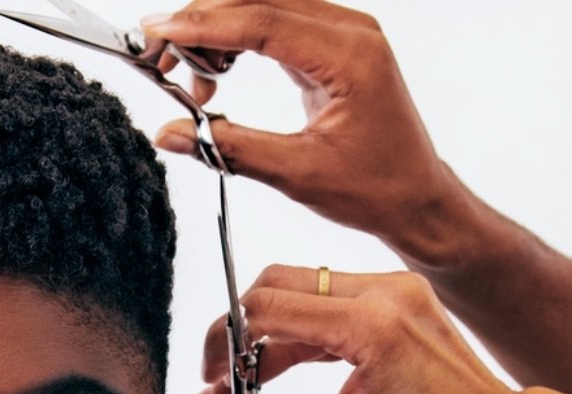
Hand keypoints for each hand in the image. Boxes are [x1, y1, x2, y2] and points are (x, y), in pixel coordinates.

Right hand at [141, 0, 478, 268]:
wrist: (416, 198)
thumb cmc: (373, 188)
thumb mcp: (296, 174)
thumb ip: (229, 147)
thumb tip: (169, 133)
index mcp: (350, 56)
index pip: (262, 20)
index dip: (202, 25)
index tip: (156, 31)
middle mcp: (349, 32)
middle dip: (201, 22)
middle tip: (157, 55)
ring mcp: (341, 34)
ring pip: (262, 6)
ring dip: (214, 31)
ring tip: (185, 76)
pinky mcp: (330, 46)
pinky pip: (272, 24)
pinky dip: (235, 43)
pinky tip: (214, 78)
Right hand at [184, 264, 540, 393]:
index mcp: (372, 326)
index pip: (267, 309)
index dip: (224, 344)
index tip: (211, 385)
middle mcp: (383, 292)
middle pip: (275, 286)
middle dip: (237, 333)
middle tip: (219, 384)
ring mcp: (392, 288)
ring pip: (297, 290)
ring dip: (263, 335)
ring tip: (241, 386)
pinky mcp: (395, 294)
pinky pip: (325, 300)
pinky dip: (295, 334)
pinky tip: (275, 373)